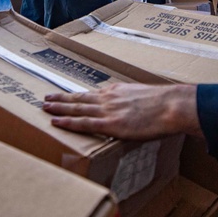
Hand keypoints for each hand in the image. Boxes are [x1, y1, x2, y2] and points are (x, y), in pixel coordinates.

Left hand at [43, 83, 202, 139]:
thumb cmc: (166, 104)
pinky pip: (84, 123)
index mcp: (117, 92)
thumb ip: (135, 103)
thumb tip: (134, 111)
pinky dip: (68, 122)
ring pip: (77, 108)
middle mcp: (109, 98)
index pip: (92, 94)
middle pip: (79, 98)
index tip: (65, 95)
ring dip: (59, 108)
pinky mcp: (110, 125)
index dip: (76, 96)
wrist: (172, 106)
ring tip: (45, 107)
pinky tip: (56, 122)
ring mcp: (108, 111)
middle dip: (61, 99)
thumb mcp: (146, 98)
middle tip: (46, 98)